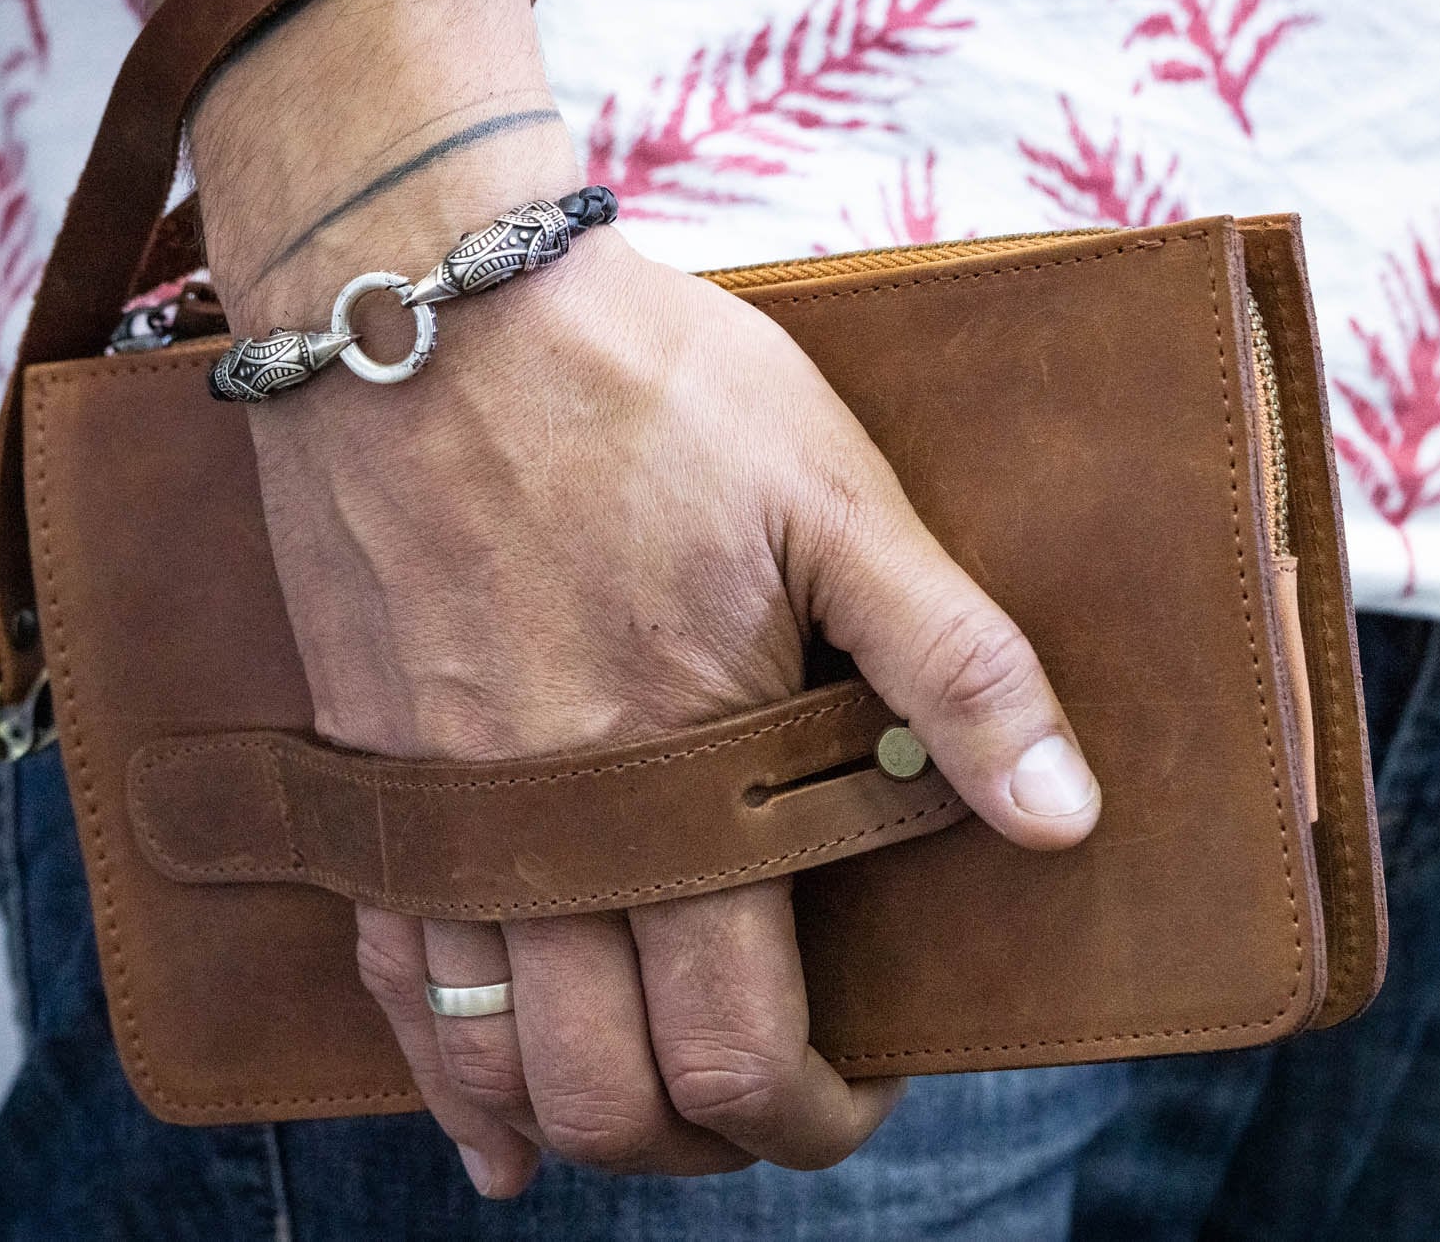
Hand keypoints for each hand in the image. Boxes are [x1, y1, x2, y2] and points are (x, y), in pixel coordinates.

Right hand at [180, 0, 1101, 1200]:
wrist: (417, 304)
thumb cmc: (640, 388)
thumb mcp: (833, 495)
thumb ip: (954, 666)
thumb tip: (1069, 820)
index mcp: (678, 789)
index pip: (740, 1052)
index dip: (816, 1113)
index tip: (863, 1087)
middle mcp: (547, 840)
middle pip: (615, 1093)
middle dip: (706, 1136)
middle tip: (770, 1100)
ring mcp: (440, 821)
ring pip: (494, 1062)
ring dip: (583, 1121)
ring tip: (648, 1113)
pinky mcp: (371, 778)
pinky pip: (391, 973)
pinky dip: (443, 1070)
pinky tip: (483, 1123)